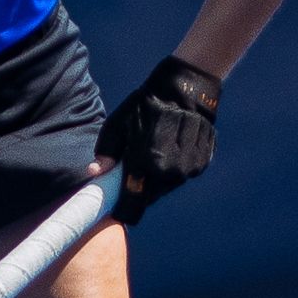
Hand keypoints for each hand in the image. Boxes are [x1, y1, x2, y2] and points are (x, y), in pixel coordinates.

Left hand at [94, 55, 221, 225]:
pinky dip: (176, 168)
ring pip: (168, 186)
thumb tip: (95, 172)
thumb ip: (106, 151)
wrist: (185, 88)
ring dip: (159, 177)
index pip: (132, 200)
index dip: (124, 208)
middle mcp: (169, 170)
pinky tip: (173, 148)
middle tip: (136, 168)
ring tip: (156, 151)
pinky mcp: (202, 163)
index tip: (118, 209)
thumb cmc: (145, 105)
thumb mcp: (118, 123)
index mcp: (144, 162)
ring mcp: (189, 168)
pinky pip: (184, 175)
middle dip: (141, 187)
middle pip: (150, 195)